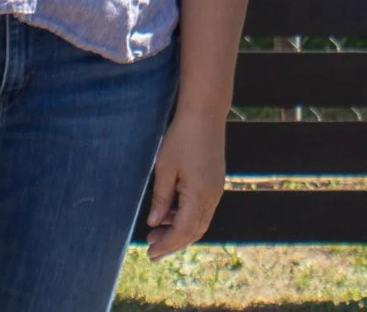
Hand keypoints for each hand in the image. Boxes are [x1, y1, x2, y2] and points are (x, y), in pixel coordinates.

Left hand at [146, 109, 224, 259]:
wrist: (205, 113)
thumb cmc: (182, 137)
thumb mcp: (165, 168)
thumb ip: (161, 199)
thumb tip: (154, 223)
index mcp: (199, 195)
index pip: (183, 231)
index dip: (166, 245)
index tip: (150, 253)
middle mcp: (212, 196)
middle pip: (194, 232)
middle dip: (173, 243)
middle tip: (152, 251)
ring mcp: (216, 189)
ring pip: (200, 222)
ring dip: (180, 231)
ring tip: (157, 233)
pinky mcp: (215, 182)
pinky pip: (203, 210)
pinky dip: (187, 218)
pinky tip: (171, 215)